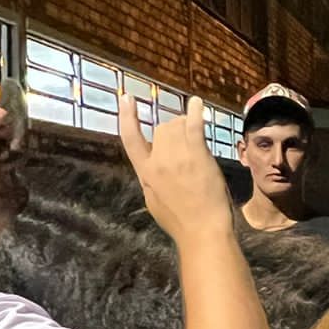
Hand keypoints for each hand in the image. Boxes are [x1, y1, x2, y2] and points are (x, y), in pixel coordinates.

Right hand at [117, 94, 231, 242]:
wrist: (202, 230)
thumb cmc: (180, 221)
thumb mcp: (154, 200)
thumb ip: (151, 179)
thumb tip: (151, 169)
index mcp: (144, 173)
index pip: (129, 139)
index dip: (127, 116)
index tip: (126, 97)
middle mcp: (157, 161)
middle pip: (161, 129)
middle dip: (173, 131)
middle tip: (187, 145)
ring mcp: (177, 156)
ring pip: (177, 125)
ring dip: (186, 126)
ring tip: (195, 138)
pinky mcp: (197, 155)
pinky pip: (193, 126)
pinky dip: (195, 112)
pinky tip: (197, 103)